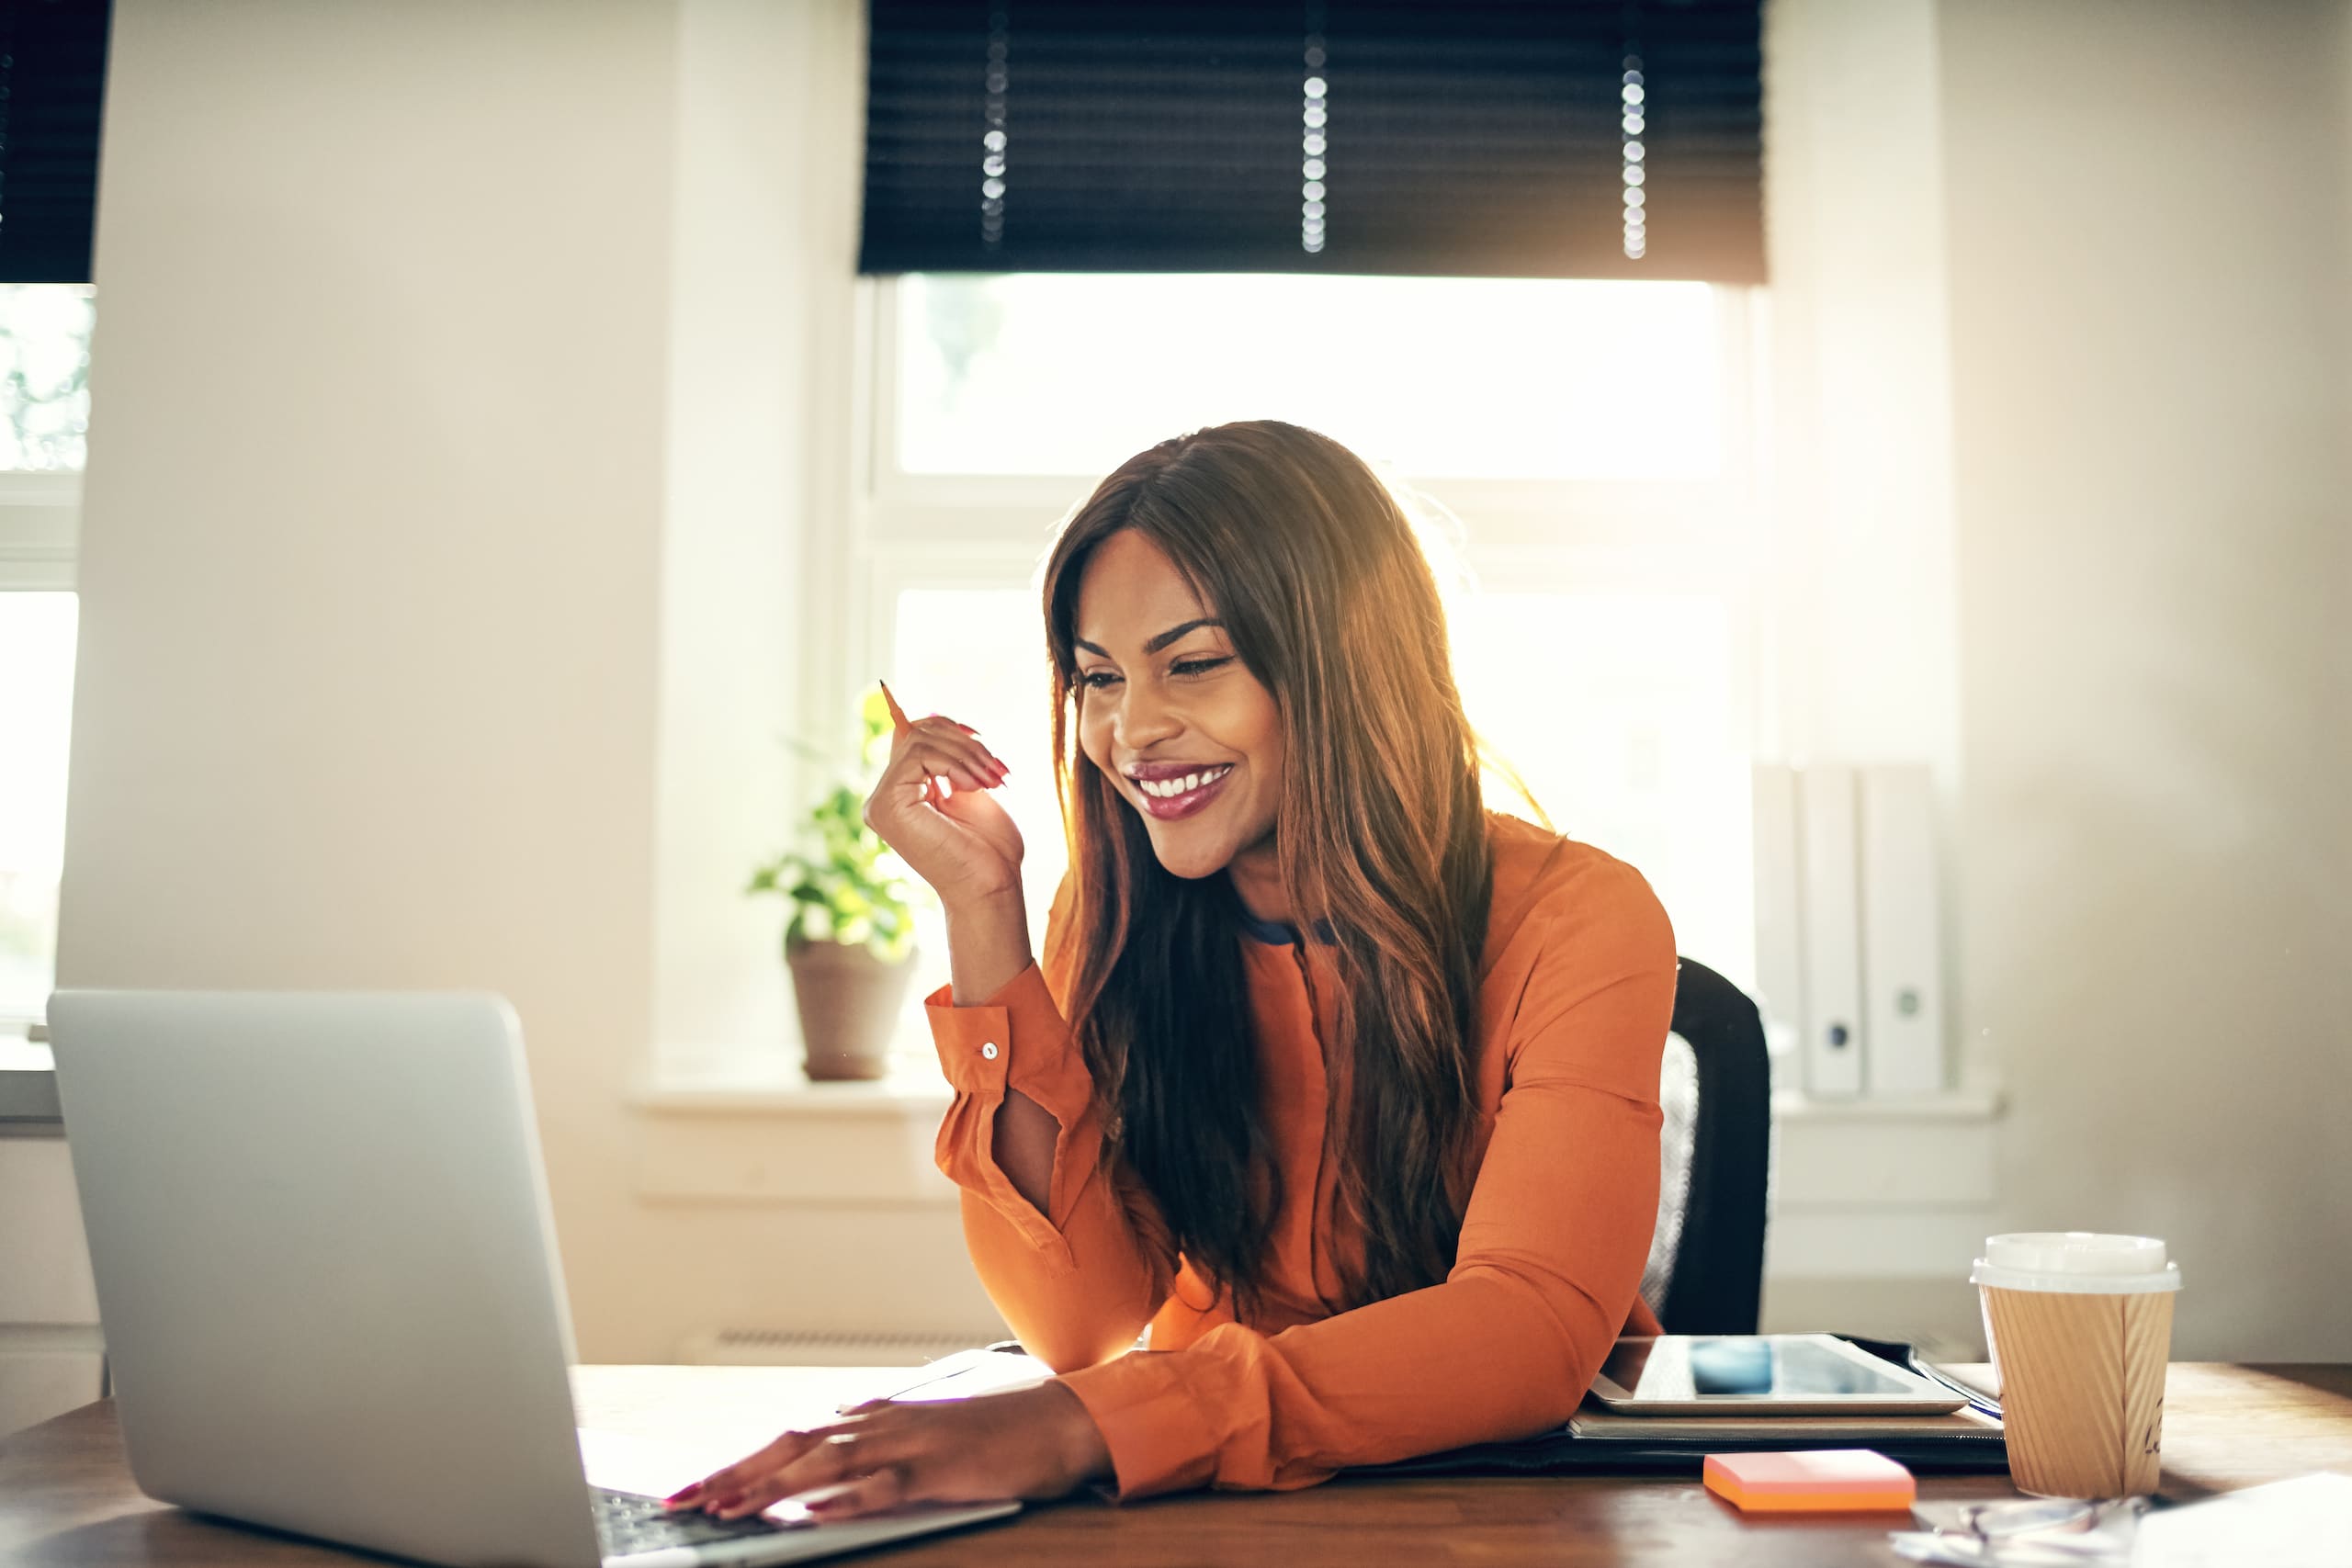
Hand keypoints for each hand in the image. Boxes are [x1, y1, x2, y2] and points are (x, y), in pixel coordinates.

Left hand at [665, 1381, 1112, 1523]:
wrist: (1060, 1420)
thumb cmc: (994, 1434)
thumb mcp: (923, 1437)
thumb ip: (875, 1444)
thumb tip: (826, 1454)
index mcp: (874, 1418)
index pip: (791, 1438)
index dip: (740, 1462)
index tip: (695, 1488)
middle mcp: (882, 1424)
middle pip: (793, 1445)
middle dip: (734, 1473)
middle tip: (684, 1501)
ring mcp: (911, 1444)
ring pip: (827, 1463)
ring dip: (773, 1486)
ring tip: (729, 1507)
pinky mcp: (941, 1469)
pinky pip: (886, 1485)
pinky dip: (848, 1498)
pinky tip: (815, 1511)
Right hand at [862, 685, 1024, 908]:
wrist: (992, 886)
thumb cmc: (989, 848)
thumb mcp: (970, 789)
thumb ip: (949, 759)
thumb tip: (932, 716)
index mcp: (902, 794)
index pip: (911, 737)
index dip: (946, 727)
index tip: (981, 740)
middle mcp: (883, 798)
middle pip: (916, 733)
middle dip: (964, 742)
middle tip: (997, 769)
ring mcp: (881, 803)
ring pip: (919, 740)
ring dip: (967, 753)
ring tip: (992, 780)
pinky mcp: (887, 805)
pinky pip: (918, 755)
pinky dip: (954, 763)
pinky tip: (973, 787)